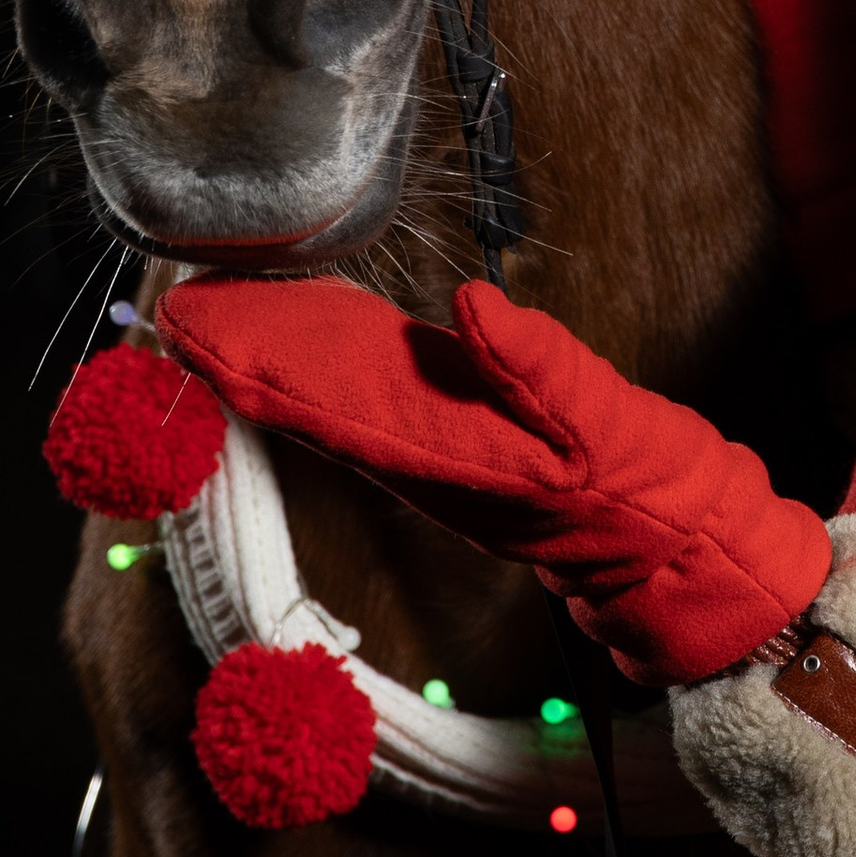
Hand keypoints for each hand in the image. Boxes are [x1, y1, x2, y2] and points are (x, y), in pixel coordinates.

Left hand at [159, 274, 830, 684]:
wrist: (683, 553)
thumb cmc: (650, 490)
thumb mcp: (608, 425)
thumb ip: (541, 365)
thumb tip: (473, 303)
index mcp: (446, 449)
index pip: (323, 397)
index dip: (252, 360)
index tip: (187, 327)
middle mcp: (425, 456)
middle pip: (313, 397)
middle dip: (241, 357)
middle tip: (172, 312)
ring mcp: (441, 455)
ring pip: (337, 399)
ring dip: (275, 361)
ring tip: (218, 318)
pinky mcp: (465, 449)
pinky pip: (377, 400)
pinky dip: (331, 366)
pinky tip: (312, 337)